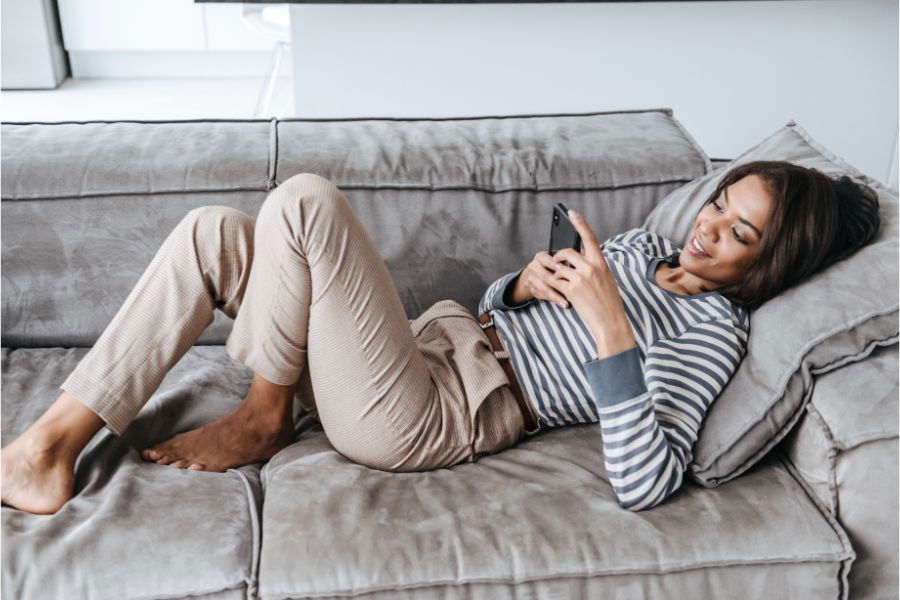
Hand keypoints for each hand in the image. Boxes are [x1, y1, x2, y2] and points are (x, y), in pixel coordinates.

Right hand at [514, 250, 571, 308]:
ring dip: (556, 296)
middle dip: (557, 283)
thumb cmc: (552, 267)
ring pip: (543, 288)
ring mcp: (531, 279)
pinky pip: (542, 296)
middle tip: (569, 288)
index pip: (545, 260)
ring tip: (567, 302)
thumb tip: (581, 257)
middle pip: (544, 276)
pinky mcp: (532, 289)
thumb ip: (566, 260)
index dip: (554, 265)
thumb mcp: (557, 260)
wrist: (536, 275)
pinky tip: (562, 303)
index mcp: (540, 257)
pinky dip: (553, 300)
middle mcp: (533, 267)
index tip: (563, 269)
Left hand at [549, 210, 634, 353]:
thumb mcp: (606, 278)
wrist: (610, 321)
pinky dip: (555, 285)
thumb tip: (577, 258)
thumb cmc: (609, 301)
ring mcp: (581, 278)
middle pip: (567, 252)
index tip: (571, 213)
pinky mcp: (571, 290)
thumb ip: (593, 266)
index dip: (580, 224)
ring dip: (556, 274)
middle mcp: (591, 267)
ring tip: (563, 283)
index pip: (589, 237)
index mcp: (601, 262)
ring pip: (559, 268)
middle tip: (557, 264)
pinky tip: (561, 292)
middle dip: (558, 257)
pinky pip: (556, 281)